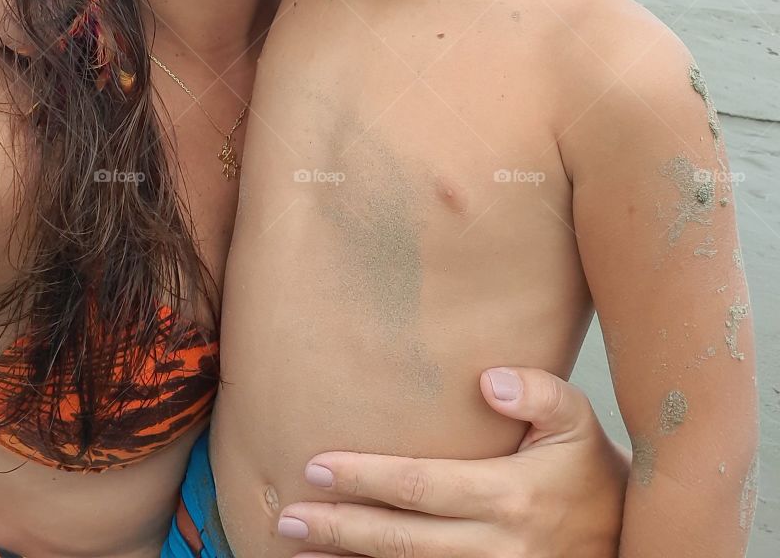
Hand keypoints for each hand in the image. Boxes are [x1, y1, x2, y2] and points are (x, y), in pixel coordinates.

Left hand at [278, 367, 629, 557]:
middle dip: (339, 528)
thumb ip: (538, 391)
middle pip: (402, 540)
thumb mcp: (578, 420)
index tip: (315, 467)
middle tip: (288, 516)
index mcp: (511, 497)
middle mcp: (498, 548)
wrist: (630, 541)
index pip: (420, 486)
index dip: (364, 478)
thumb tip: (487, 379)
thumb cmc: (591, 472)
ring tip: (297, 552)